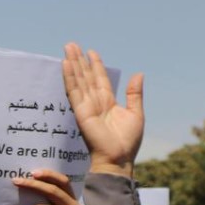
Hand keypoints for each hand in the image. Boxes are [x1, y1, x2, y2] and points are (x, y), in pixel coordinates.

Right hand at [62, 43, 143, 178]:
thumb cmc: (127, 142)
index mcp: (108, 103)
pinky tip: (65, 65)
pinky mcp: (81, 112)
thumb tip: (139, 74)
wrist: (118, 159)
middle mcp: (95, 103)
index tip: (91, 52)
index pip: (100, 80)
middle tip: (72, 44)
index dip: (95, 66)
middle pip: (86, 77)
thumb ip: (134, 94)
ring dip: (72, 64)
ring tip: (68, 48)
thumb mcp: (135, 114)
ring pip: (78, 80)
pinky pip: (74, 91)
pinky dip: (69, 78)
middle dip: (79, 60)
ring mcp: (86, 107)